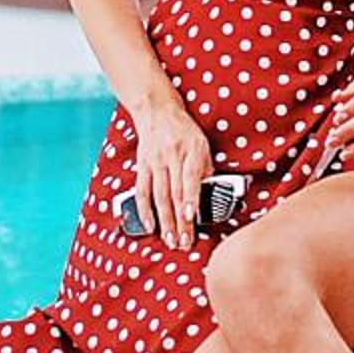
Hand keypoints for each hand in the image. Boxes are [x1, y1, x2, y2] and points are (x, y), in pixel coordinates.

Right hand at [129, 94, 211, 246]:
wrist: (157, 111)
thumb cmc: (185, 130)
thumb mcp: (203, 145)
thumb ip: (206, 170)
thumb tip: (211, 195)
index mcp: (191, 151)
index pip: (190, 178)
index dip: (190, 198)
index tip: (191, 216)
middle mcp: (172, 157)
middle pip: (174, 193)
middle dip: (179, 220)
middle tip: (183, 242)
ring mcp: (155, 162)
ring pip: (159, 196)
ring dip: (164, 220)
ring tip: (169, 240)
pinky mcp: (143, 165)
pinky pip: (142, 190)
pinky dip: (144, 209)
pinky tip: (149, 226)